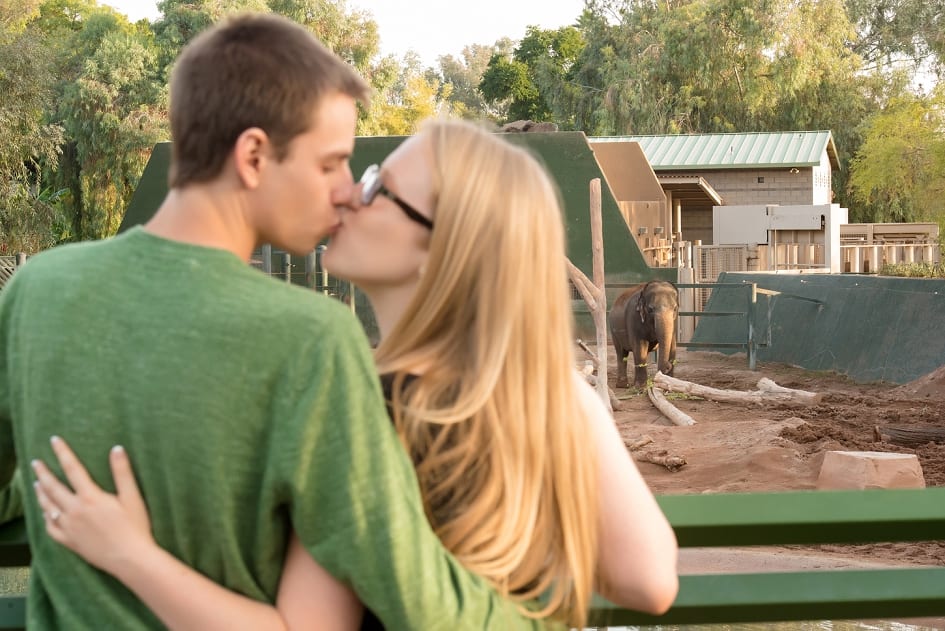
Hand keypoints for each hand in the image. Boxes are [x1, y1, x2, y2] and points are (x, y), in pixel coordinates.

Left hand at [31, 436, 153, 575]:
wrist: (129, 559)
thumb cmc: (135, 527)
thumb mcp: (132, 497)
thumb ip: (122, 472)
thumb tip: (116, 448)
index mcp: (90, 497)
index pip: (72, 469)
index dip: (63, 452)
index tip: (54, 440)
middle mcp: (75, 511)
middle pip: (53, 487)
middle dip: (43, 472)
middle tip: (35, 462)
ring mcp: (69, 528)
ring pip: (48, 507)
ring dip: (41, 493)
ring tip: (36, 484)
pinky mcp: (70, 542)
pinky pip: (50, 528)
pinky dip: (45, 517)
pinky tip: (45, 512)